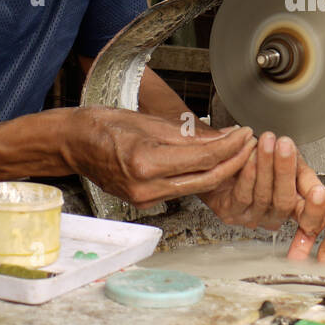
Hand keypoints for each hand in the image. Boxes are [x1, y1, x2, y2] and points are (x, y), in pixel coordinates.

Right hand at [67, 107, 254, 207]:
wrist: (74, 144)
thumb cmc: (105, 126)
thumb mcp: (150, 122)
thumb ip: (189, 134)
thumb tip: (224, 137)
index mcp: (146, 162)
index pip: (203, 158)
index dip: (230, 146)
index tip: (245, 133)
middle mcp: (147, 186)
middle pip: (206, 178)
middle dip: (234, 162)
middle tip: (250, 144)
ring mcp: (145, 198)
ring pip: (197, 187)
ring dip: (221, 170)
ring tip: (238, 151)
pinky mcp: (145, 202)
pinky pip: (182, 190)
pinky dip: (201, 177)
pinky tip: (214, 162)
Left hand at [197, 131, 322, 230]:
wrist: (231, 163)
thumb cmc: (266, 164)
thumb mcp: (293, 167)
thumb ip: (308, 180)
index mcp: (294, 209)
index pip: (310, 217)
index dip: (315, 208)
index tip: (320, 194)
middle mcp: (274, 217)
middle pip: (284, 201)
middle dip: (285, 170)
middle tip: (285, 146)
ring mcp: (253, 216)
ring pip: (263, 195)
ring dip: (265, 165)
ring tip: (267, 142)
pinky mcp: (230, 212)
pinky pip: (242, 194)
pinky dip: (247, 172)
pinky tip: (250, 155)